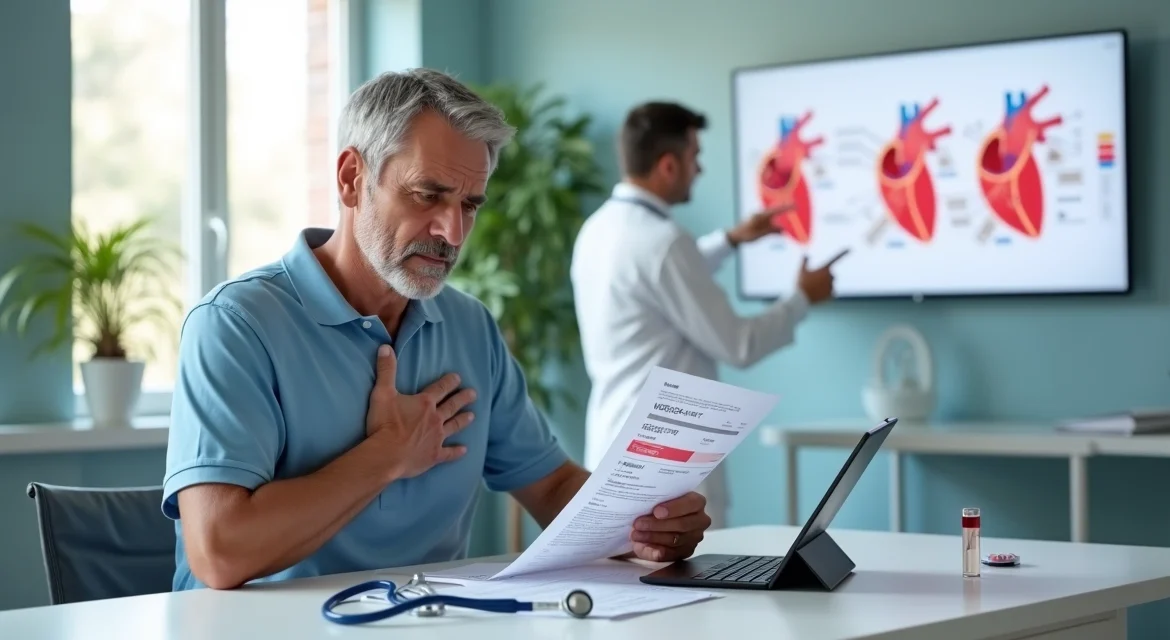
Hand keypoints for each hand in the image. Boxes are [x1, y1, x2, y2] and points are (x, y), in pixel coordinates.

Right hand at [366, 344, 476, 478]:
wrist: (386, 454)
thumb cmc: (384, 424)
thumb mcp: (382, 393)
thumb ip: (386, 370)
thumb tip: (386, 347)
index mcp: (424, 403)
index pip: (440, 388)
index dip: (449, 382)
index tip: (458, 377)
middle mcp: (435, 419)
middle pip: (452, 406)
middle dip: (462, 398)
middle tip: (474, 394)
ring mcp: (436, 438)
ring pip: (454, 426)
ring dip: (463, 420)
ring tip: (473, 416)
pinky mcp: (434, 456)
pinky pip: (449, 453)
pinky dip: (457, 452)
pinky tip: (465, 450)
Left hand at [629, 492, 710, 561]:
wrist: (655, 520)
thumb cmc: (659, 505)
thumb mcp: (659, 498)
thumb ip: (656, 498)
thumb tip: (644, 503)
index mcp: (697, 502)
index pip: (691, 503)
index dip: (674, 508)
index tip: (656, 511)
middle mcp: (700, 520)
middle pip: (682, 524)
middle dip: (657, 525)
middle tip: (639, 523)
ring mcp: (695, 538)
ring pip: (675, 540)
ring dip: (652, 537)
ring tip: (636, 534)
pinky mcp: (686, 552)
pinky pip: (670, 554)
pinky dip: (654, 550)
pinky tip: (642, 545)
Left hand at [727, 204, 794, 245]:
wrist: (736, 236)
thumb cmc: (745, 235)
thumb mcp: (758, 235)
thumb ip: (770, 231)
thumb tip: (783, 230)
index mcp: (761, 216)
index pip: (776, 210)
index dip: (786, 208)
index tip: (795, 206)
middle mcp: (762, 215)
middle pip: (777, 210)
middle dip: (786, 208)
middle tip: (797, 207)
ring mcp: (762, 218)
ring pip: (775, 216)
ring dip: (782, 216)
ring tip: (791, 216)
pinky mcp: (762, 223)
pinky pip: (772, 223)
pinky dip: (778, 225)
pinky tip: (783, 228)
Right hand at [796, 248, 848, 303]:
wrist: (802, 298)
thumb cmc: (801, 283)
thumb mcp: (801, 271)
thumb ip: (804, 261)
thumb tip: (805, 254)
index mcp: (824, 269)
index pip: (835, 259)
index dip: (843, 253)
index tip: (850, 248)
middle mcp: (830, 276)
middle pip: (830, 275)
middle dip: (824, 277)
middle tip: (814, 282)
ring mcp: (832, 285)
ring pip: (830, 284)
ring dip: (825, 286)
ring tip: (815, 289)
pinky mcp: (832, 294)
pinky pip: (831, 292)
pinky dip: (826, 294)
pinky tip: (819, 295)